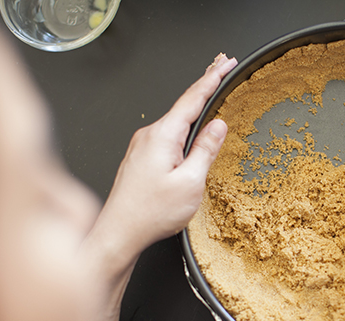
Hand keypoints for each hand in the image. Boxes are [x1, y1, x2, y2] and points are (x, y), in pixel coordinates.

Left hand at [87, 53, 237, 279]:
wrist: (118, 233)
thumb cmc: (150, 213)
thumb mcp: (190, 182)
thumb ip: (205, 150)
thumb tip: (217, 125)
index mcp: (162, 136)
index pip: (192, 98)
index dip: (212, 78)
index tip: (226, 64)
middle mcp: (148, 135)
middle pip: (182, 105)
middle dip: (204, 85)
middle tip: (221, 66)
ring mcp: (141, 146)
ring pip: (173, 121)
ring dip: (193, 106)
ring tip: (210, 93)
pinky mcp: (140, 157)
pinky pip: (165, 134)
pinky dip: (182, 125)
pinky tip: (189, 128)